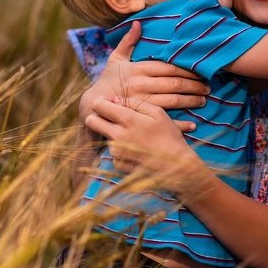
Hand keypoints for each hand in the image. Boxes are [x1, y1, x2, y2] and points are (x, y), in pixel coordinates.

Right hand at [79, 21, 209, 130]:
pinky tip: (193, 124)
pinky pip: (164, 120)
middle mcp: (141, 85)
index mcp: (139, 69)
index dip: (187, 70)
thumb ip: (128, 42)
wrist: (92, 105)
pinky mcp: (141, 118)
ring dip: (191, 100)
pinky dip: (180, 123)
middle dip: (194, 85)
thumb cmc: (107, 81)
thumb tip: (138, 23)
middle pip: (174, 84)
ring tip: (203, 99)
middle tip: (208, 87)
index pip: (169, 67)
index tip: (201, 71)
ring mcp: (142, 102)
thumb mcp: (116, 59)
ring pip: (173, 101)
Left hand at [84, 96, 203, 190]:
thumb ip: (135, 103)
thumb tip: (114, 100)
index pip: (99, 106)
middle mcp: (117, 136)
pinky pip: (113, 151)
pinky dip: (120, 148)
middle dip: (96, 116)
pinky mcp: (118, 164)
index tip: (106, 103)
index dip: (100, 102)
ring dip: (112, 134)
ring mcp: (116, 152)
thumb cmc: (169, 137)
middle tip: (109, 117)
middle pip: (92, 122)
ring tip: (134, 136)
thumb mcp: (158, 113)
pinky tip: (136, 149)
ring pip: (103, 136)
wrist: (176, 167)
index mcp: (128, 120)